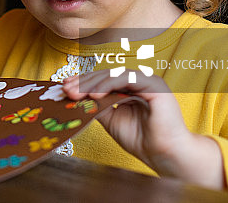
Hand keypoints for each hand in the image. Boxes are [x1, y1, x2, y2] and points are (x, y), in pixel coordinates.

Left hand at [62, 70, 224, 189]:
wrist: (163, 154)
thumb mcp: (110, 118)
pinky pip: (127, 78)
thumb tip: (75, 96)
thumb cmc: (140, 138)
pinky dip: (109, 84)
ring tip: (77, 93)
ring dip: (92, 83)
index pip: (101, 79)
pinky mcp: (154, 84)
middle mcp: (137, 81)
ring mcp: (146, 80)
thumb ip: (96, 105)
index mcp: (128, 87)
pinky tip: (96, 94)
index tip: (64, 87)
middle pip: (105, 75)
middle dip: (83, 82)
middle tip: (66, 89)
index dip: (82, 82)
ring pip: (114, 74)